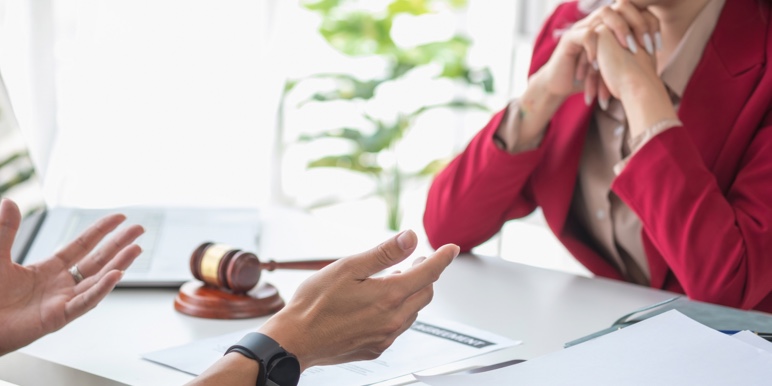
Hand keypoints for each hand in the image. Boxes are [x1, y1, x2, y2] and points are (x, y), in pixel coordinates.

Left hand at [0, 198, 143, 354]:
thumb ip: (6, 231)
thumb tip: (11, 202)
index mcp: (47, 271)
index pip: (82, 246)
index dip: (101, 231)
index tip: (119, 218)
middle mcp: (59, 286)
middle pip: (97, 261)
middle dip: (119, 245)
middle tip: (139, 230)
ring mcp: (61, 302)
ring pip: (97, 281)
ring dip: (119, 264)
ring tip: (136, 249)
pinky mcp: (56, 319)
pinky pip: (84, 303)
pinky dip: (100, 290)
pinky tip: (116, 275)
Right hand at [258, 230, 458, 370]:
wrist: (295, 341)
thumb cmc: (315, 303)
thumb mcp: (349, 267)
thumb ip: (384, 254)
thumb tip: (410, 238)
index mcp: (389, 296)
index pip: (428, 273)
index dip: (442, 258)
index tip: (451, 249)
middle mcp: (392, 320)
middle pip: (424, 294)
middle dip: (425, 275)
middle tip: (417, 261)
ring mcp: (385, 337)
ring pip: (412, 312)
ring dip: (410, 294)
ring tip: (395, 280)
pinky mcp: (376, 348)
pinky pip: (397, 328)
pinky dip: (397, 312)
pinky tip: (380, 304)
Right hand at [537, 0, 654, 100]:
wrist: (563, 86)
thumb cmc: (590, 77)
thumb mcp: (614, 65)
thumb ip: (632, 55)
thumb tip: (657, 53)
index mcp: (609, 25)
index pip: (634, 10)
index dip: (648, 24)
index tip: (657, 47)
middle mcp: (596, 21)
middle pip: (622, 5)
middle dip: (638, 23)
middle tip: (646, 45)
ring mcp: (582, 27)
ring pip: (604, 13)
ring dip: (620, 29)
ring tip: (628, 48)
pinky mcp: (568, 39)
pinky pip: (586, 34)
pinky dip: (596, 46)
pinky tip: (601, 62)